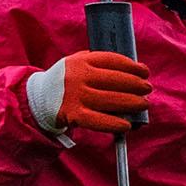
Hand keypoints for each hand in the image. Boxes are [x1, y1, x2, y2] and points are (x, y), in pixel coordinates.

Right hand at [30, 50, 151, 140]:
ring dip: (132, 103)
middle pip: (116, 80)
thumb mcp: (78, 64)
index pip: (113, 61)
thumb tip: (134, 73)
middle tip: (147, 88)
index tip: (144, 71)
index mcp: (80, 61)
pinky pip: (99, 121)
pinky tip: (127, 125)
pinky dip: (115, 123)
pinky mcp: (73, 114)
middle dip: (136, 85)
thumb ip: (100, 65)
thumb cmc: (67, 81)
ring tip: (144, 103)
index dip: (132, 66)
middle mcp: (78, 77)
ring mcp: (75, 96)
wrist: (38, 98)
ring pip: (111, 100)